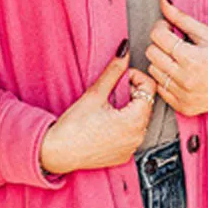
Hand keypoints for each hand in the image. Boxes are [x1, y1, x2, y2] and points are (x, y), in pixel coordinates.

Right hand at [39, 41, 157, 174]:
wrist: (58, 151)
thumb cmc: (73, 127)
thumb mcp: (95, 94)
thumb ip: (114, 71)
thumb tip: (124, 52)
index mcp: (135, 120)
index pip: (149, 88)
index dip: (135, 77)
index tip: (120, 78)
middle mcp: (138, 136)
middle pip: (146, 104)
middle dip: (132, 93)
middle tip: (111, 92)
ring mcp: (132, 148)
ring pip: (139, 119)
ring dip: (128, 109)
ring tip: (107, 108)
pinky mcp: (124, 155)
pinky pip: (132, 135)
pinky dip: (124, 125)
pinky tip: (106, 123)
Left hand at [145, 0, 207, 116]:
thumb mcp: (206, 34)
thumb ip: (181, 18)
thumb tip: (162, 2)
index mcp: (192, 58)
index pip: (157, 37)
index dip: (160, 27)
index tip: (167, 27)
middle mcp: (185, 79)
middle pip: (151, 54)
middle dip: (159, 44)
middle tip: (172, 43)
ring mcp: (183, 95)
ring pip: (153, 71)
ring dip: (161, 62)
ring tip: (177, 59)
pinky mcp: (182, 107)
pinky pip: (160, 88)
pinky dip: (166, 80)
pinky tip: (179, 74)